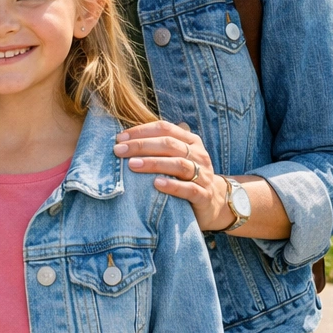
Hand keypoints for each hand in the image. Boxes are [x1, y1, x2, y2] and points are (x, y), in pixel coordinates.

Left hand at [114, 120, 231, 231]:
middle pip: (169, 144)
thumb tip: (124, 140)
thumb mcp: (176, 158)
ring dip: (153, 163)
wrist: (213, 203)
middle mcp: (198, 155)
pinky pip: (189, 189)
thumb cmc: (186, 178)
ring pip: (178, 164)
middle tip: (119, 150)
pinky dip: (172, 186)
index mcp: (191, 141)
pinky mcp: (204, 196)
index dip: (141, 131)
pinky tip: (156, 184)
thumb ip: (158, 148)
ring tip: (132, 165)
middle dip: (141, 146)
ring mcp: (203, 175)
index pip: (165, 128)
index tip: (119, 138)